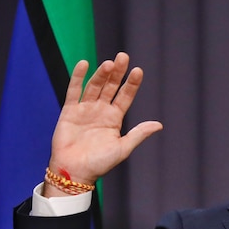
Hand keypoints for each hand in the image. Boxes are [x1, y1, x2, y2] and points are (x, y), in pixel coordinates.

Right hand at [45, 52, 162, 195]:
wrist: (74, 171)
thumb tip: (158, 125)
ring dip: (101, 74)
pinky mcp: (69, 111)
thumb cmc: (99, 164)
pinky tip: (84, 65)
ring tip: (109, 64)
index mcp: (114, 119)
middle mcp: (100, 111)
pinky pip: (74, 91)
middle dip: (117, 73)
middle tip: (124, 56)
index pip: (125, 96)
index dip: (131, 84)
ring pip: (94, 87)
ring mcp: (85, 109)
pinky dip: (78, 77)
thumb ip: (139, 134)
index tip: (138, 71)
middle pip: (110, 87)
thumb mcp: (123, 148)